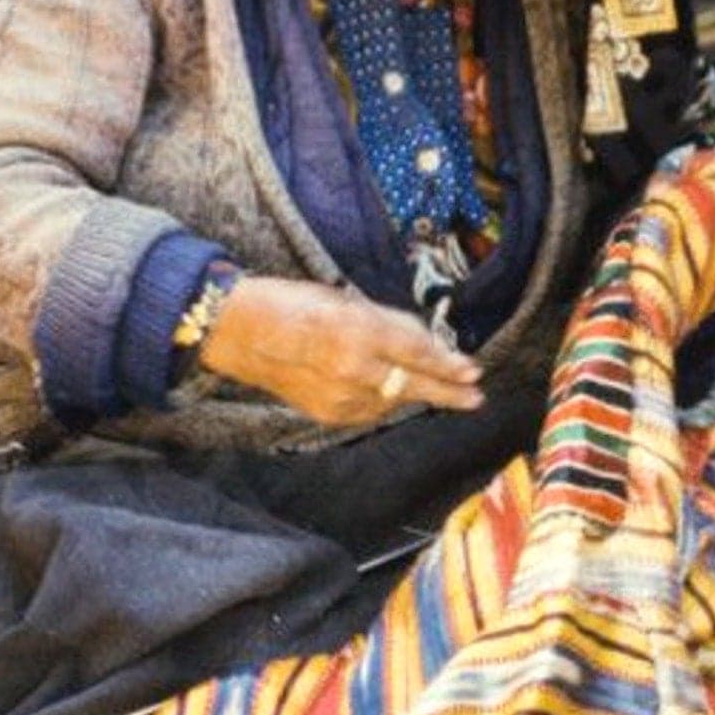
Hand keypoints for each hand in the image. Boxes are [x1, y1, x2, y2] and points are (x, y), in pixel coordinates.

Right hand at [198, 276, 482, 426]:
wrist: (240, 333)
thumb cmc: (290, 305)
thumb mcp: (344, 301)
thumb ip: (385, 323)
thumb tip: (422, 343)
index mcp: (358, 330)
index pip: (416, 351)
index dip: (447, 362)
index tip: (472, 370)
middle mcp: (353, 368)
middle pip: (414, 385)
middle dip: (448, 392)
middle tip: (475, 397)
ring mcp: (341, 396)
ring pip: (394, 401)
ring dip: (413, 394)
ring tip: (431, 387)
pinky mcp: (329, 414)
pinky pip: (370, 412)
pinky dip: (383, 402)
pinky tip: (384, 391)